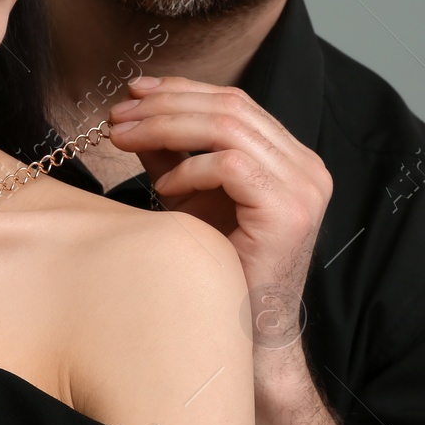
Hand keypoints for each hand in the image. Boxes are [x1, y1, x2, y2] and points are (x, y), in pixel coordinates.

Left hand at [107, 77, 332, 361]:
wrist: (248, 334)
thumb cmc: (222, 272)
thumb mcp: (190, 200)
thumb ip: (171, 155)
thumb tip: (132, 114)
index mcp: (291, 158)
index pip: (235, 102)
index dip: (182, 90)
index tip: (133, 91)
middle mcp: (306, 167)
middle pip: (231, 107)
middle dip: (166, 105)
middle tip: (118, 114)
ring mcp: (304, 187)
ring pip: (228, 128)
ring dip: (166, 127)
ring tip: (124, 139)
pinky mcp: (289, 211)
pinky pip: (231, 166)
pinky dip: (189, 170)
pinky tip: (163, 189)